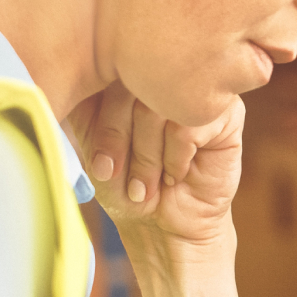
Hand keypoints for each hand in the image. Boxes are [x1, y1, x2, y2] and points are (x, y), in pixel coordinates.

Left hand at [72, 83, 245, 296]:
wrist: (163, 228)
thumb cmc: (124, 184)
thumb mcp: (90, 140)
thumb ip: (81, 102)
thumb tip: (69, 70)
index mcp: (127, 69)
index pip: (102, 68)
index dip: (96, 119)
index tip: (98, 164)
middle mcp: (162, 70)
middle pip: (128, 83)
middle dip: (116, 138)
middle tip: (117, 174)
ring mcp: (196, 89)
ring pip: (157, 105)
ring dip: (147, 155)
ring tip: (149, 182)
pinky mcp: (227, 112)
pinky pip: (189, 124)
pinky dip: (176, 157)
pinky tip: (177, 174)